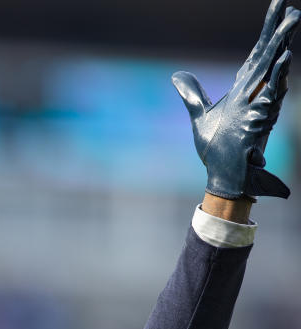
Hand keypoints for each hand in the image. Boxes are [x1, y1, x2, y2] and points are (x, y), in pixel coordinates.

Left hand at [172, 0, 299, 199]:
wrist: (221, 175)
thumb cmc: (216, 148)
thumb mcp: (200, 116)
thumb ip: (192, 94)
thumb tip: (177, 75)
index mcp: (243, 90)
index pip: (256, 55)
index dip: (266, 32)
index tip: (277, 8)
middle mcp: (254, 93)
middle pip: (268, 56)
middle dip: (279, 31)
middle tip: (289, 6)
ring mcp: (258, 105)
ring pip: (274, 70)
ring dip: (283, 46)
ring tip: (293, 20)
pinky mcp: (258, 120)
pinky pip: (271, 95)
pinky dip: (277, 76)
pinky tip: (284, 57)